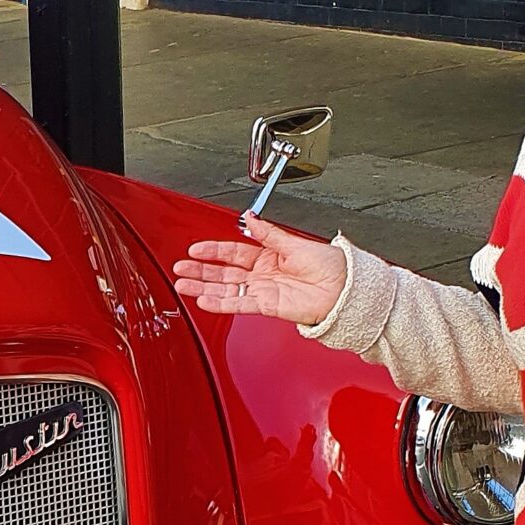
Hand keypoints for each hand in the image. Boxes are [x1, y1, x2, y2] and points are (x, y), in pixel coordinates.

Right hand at [171, 215, 347, 327]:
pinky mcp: (268, 306)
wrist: (344, 288)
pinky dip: (221, 303)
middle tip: (180, 268)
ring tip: (183, 285)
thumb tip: (250, 218)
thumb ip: (268, 233)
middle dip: (201, 270)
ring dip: (203, 287)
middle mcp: (263, 275)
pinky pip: (239, 304)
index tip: (195, 250)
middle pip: (224, 272)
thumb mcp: (294, 242)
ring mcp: (263, 291)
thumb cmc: (329, 265)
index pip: (233, 253)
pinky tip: (205, 299)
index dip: (213, 251)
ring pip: (226, 289)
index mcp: (268, 256)